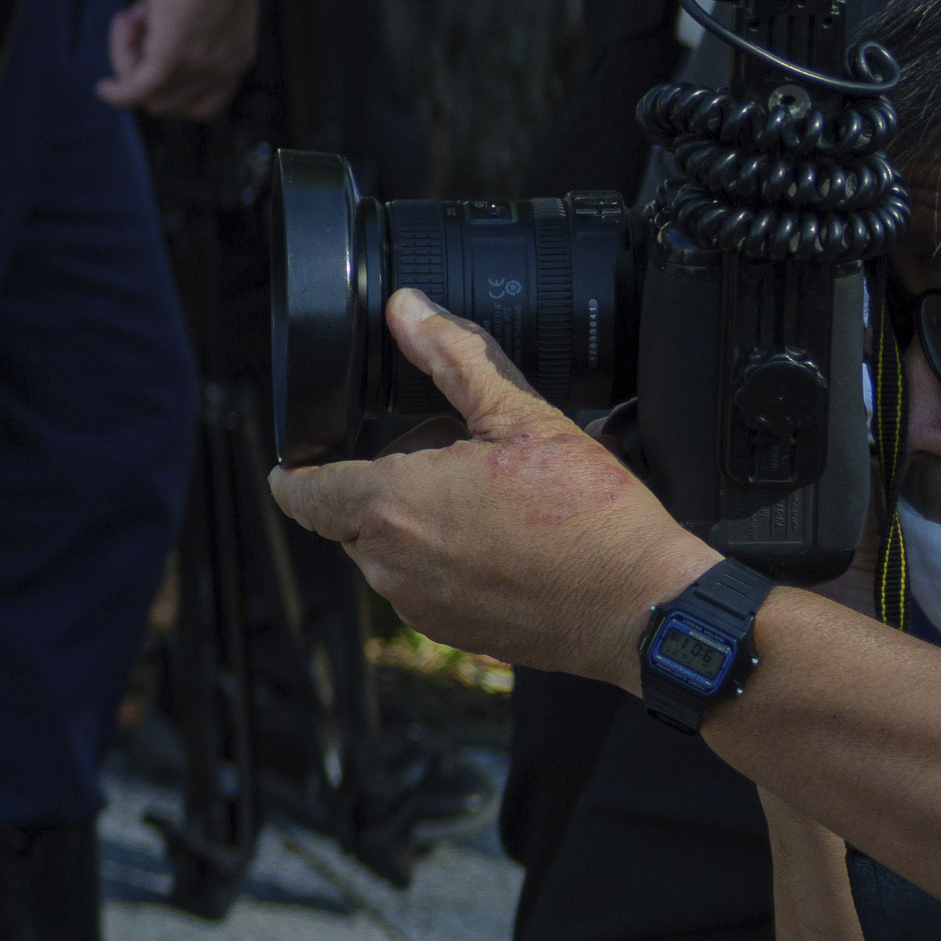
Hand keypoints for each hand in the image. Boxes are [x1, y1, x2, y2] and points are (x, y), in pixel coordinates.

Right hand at [100, 0, 261, 118]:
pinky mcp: (171, 53)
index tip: (154, 60)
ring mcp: (198, 63)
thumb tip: (146, 35)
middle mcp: (222, 68)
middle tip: (137, 25)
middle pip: (166, 102)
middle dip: (144, 70)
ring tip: (128, 19)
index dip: (172, 90)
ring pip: (146, 90)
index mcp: (238, 56)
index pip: (203, 107)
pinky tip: (102, 88)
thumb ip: (189, 25)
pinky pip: (135, 88)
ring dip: (126, 60)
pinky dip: (116, 93)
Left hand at [267, 287, 715, 681]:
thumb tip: (408, 310)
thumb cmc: (588, 518)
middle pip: (353, 511)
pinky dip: (450, 558)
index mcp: (389, 506)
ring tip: (497, 502)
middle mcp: (387, 563)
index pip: (299, 492)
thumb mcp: (521, 416)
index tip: (307, 456)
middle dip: (390, 481)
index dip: (298, 469)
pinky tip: (509, 542)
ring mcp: (416, 604)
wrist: (642, 608)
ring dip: (423, 520)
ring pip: (390, 547)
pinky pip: (424, 583)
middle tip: (459, 461)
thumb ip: (454, 358)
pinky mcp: (449, 630)